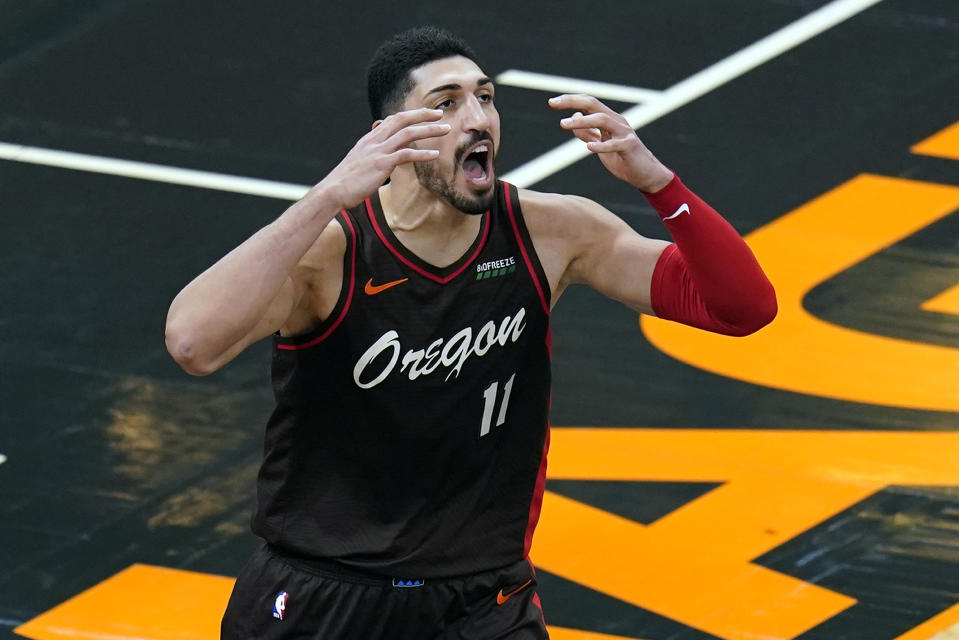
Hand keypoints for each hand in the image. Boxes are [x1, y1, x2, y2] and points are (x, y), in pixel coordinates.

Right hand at [318, 108, 450, 209]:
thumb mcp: (359, 161)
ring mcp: (378, 151)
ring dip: (429, 129)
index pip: (392, 120)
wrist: (333, 191)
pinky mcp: (381, 164)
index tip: (425, 114)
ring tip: (445, 129)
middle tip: (440, 114)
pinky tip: (435, 154)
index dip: (410, 115)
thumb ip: (372, 153)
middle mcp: (374, 141)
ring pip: (407, 133)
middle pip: (401, 119)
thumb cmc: (346, 181)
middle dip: (422, 114)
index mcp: (369, 139)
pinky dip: (422, 154)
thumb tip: (385, 152)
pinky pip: (405, 155)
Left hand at [549, 94, 672, 192]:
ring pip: (602, 119)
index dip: (570, 100)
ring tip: (564, 124)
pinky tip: (589, 147)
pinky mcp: (629, 146)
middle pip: (593, 104)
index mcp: (608, 119)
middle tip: (554, 103)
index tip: (552, 102)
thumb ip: (587, 132)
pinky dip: (601, 145)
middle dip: (572, 101)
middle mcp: (616, 121)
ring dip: (582, 121)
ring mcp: (624, 133)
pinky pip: (614, 144)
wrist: (644, 173)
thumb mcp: (600, 145)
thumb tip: (573, 118)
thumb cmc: (622, 158)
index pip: (588, 103)